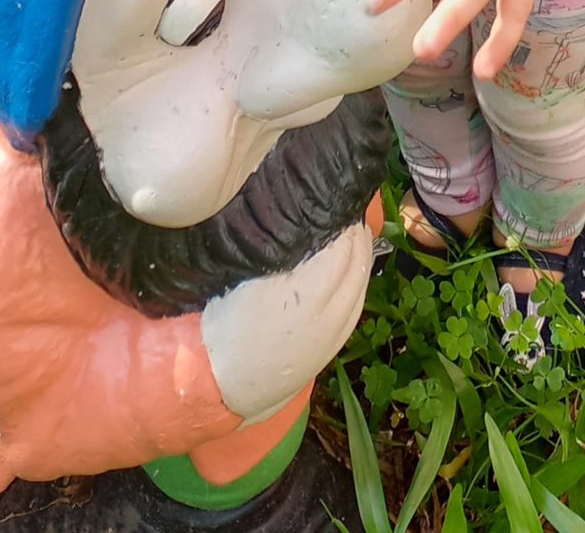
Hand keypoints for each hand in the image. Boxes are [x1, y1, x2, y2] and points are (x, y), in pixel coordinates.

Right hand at [200, 228, 374, 421]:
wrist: (222, 383)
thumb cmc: (225, 322)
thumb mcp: (246, 275)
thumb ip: (280, 244)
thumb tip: (300, 213)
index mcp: (304, 293)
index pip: (341, 245)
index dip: (342, 220)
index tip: (334, 201)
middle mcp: (326, 315)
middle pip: (357, 262)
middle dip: (356, 232)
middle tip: (345, 210)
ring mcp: (333, 335)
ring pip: (362, 284)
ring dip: (362, 255)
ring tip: (353, 232)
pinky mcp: (332, 349)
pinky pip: (357, 306)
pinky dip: (360, 281)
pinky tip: (353, 267)